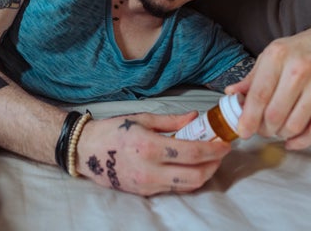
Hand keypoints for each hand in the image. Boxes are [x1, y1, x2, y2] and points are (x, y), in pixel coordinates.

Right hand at [76, 112, 231, 195]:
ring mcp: (147, 185)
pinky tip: (191, 167)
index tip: (225, 143)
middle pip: (195, 175)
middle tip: (221, 153)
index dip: (213, 150)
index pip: (192, 152)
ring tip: (209, 160)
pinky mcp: (144, 192)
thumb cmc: (112, 131)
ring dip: (204, 173)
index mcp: (149, 147)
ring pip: (187, 185)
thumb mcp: (142, 119)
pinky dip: (188, 179)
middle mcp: (149, 170)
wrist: (85, 151)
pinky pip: (174, 188)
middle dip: (214, 165)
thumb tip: (195, 118)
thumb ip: (172, 120)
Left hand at [225, 26, 310, 149]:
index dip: (249, 118)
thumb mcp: (272, 54)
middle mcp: (300, 69)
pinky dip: (302, 141)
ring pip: (294, 125)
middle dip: (264, 129)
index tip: (243, 131)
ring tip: (278, 130)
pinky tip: (293, 140)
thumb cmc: (299, 50)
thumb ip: (252, 77)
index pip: (259, 95)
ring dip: (282, 134)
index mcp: (278, 56)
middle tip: (262, 130)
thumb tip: (232, 93)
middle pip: (275, 114)